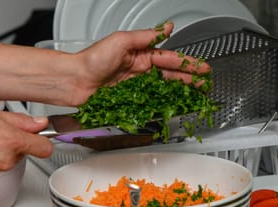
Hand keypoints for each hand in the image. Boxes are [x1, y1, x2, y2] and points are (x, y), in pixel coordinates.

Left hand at [70, 22, 211, 105]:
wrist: (73, 80)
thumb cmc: (91, 59)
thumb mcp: (121, 40)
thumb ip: (145, 37)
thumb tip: (166, 28)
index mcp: (138, 54)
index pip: (168, 59)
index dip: (186, 64)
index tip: (202, 68)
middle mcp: (137, 70)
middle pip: (169, 75)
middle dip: (188, 79)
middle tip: (204, 84)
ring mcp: (133, 87)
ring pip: (161, 89)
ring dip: (177, 93)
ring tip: (193, 96)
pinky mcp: (126, 101)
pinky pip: (147, 103)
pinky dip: (159, 105)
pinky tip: (169, 107)